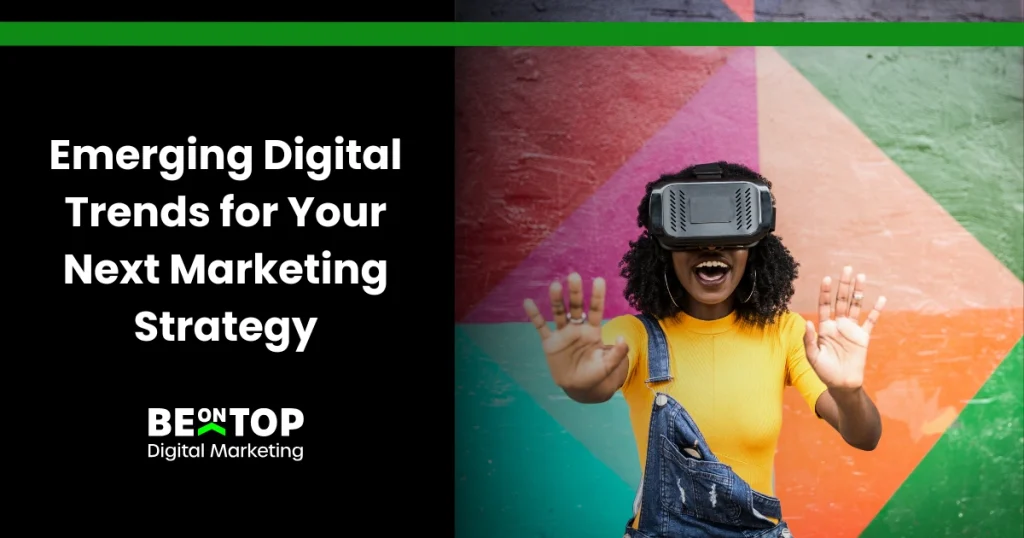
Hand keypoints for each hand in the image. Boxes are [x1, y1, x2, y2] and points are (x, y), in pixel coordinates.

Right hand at [523, 273, 629, 392]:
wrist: (578, 387)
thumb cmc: (595, 374)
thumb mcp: (609, 365)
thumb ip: (618, 352)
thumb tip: (622, 337)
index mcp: (592, 331)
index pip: (595, 310)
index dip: (597, 296)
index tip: (599, 280)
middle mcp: (577, 328)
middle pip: (576, 306)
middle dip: (575, 292)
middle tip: (574, 276)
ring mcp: (562, 333)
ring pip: (559, 313)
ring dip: (556, 300)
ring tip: (554, 286)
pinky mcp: (549, 342)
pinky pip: (540, 326)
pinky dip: (534, 315)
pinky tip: (528, 302)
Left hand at [804, 266, 886, 391]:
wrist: (842, 384)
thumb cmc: (824, 372)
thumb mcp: (812, 357)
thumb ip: (809, 340)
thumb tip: (807, 322)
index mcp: (825, 328)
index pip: (825, 305)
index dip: (826, 292)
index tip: (827, 278)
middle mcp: (838, 325)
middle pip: (841, 301)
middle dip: (843, 285)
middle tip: (847, 268)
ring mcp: (851, 330)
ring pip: (855, 306)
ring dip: (858, 292)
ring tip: (860, 276)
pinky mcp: (863, 337)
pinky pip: (871, 321)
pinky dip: (876, 310)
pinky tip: (880, 298)